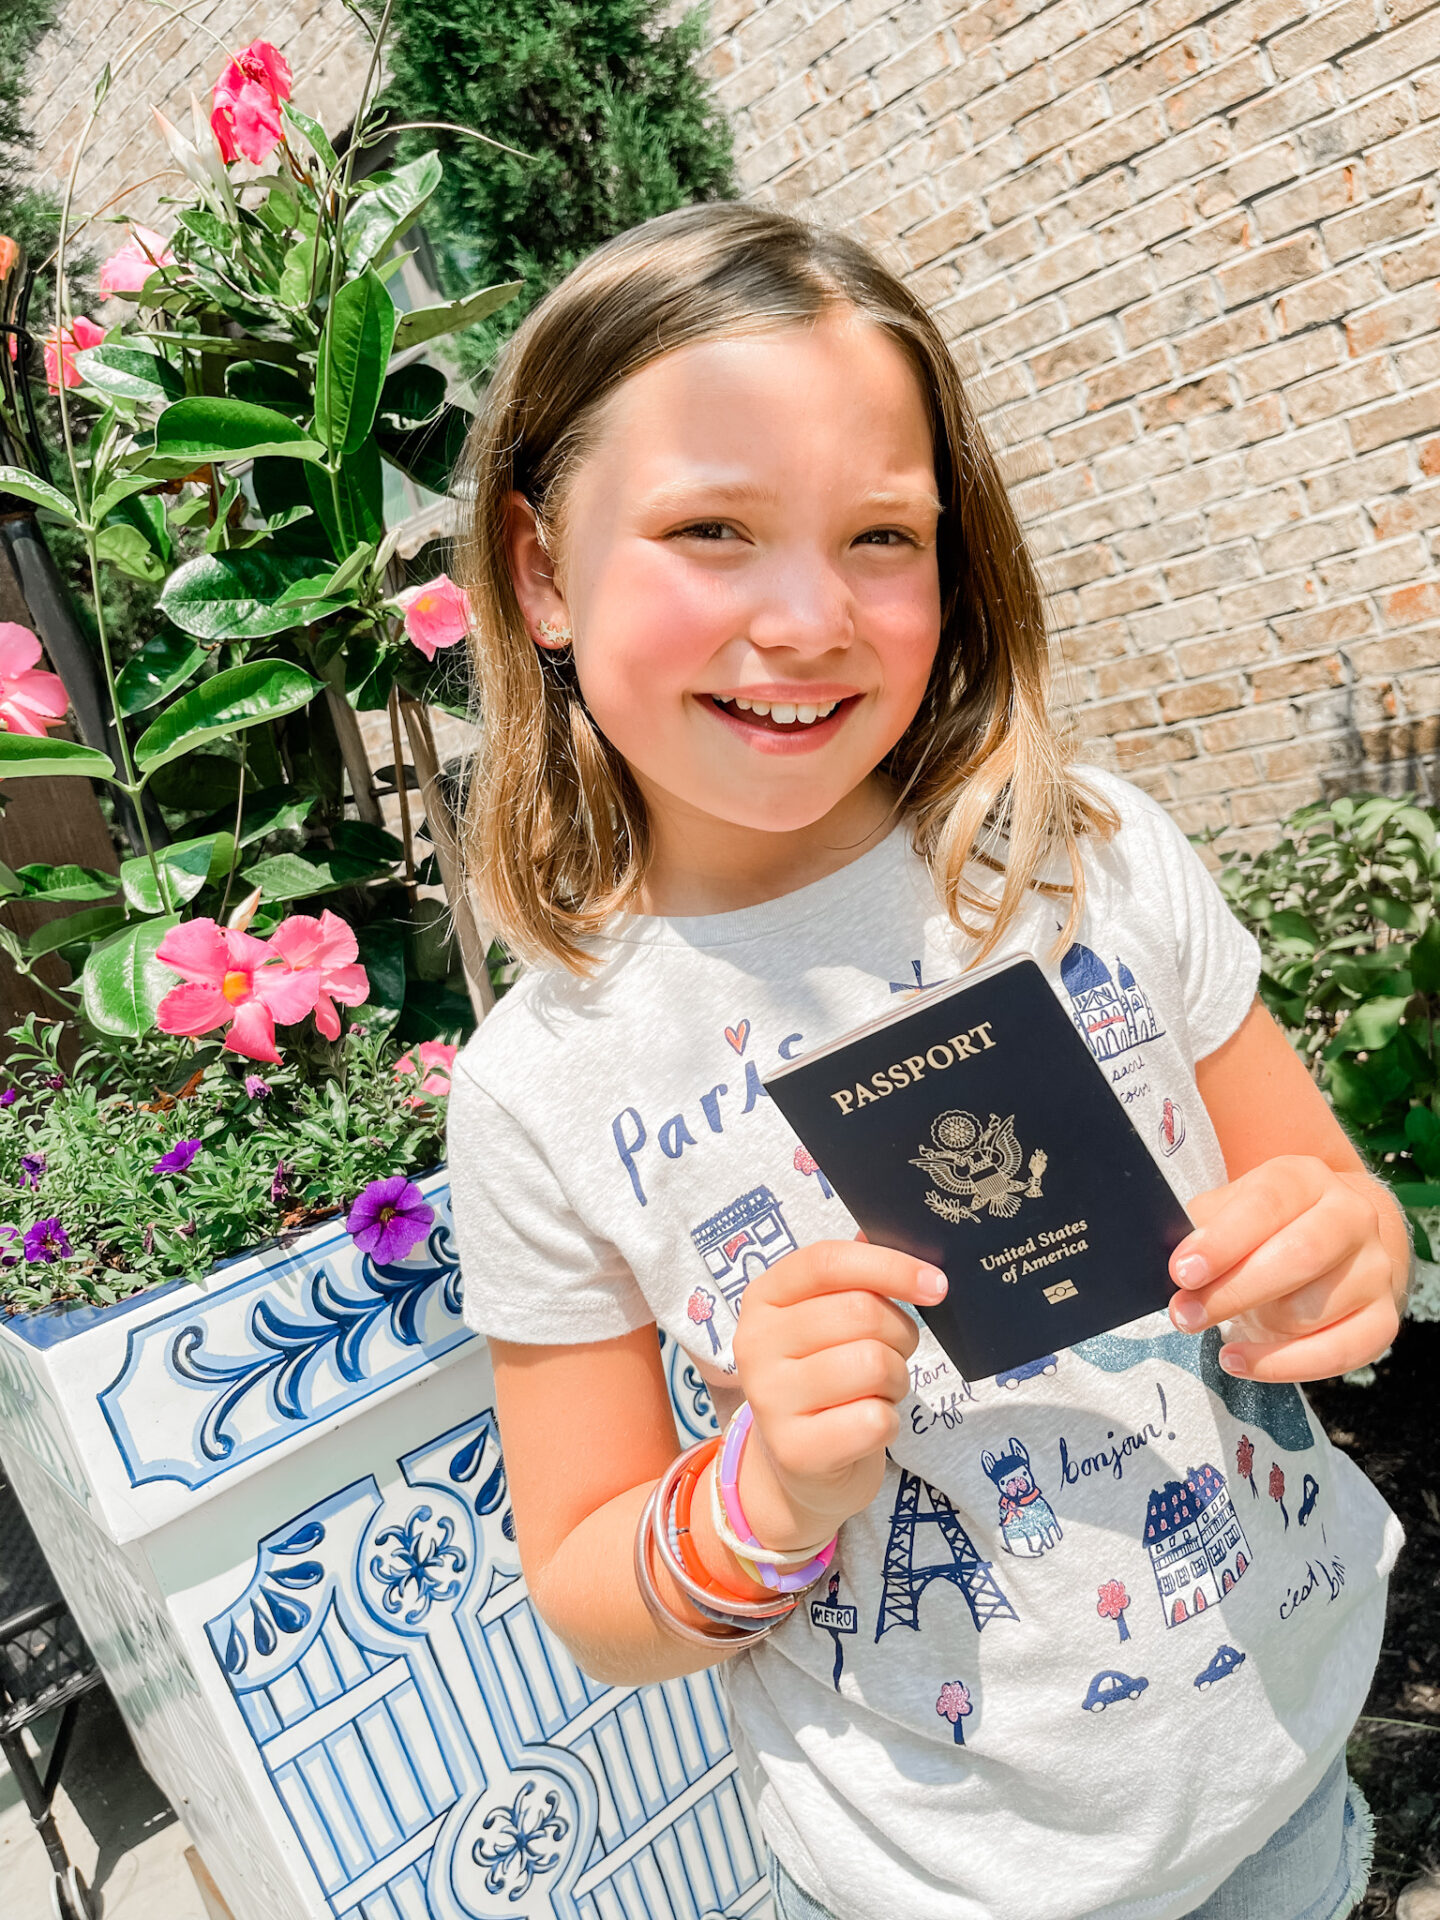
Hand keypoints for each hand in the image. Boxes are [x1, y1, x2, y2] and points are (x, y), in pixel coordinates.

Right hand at [729, 1238, 942, 1552]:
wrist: (798, 1466)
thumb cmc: (825, 1377)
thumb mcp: (826, 1320)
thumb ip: (855, 1280)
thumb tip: (905, 1237)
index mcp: (764, 1298)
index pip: (827, 1261)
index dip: (889, 1266)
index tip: (935, 1284)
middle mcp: (754, 1343)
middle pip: (860, 1312)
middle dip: (900, 1333)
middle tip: (896, 1353)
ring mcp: (769, 1398)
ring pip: (873, 1364)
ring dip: (896, 1379)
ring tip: (879, 1391)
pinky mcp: (794, 1450)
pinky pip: (875, 1420)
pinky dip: (888, 1423)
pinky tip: (865, 1426)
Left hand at [1168, 1155, 1408, 1381]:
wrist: (1331, 1238)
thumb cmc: (1262, 1225)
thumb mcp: (1228, 1209)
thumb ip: (1203, 1228)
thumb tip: (1181, 1264)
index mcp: (1306, 1178)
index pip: (1266, 1204)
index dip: (1223, 1241)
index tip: (1183, 1272)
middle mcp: (1351, 1216)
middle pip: (1299, 1256)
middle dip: (1234, 1291)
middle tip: (1186, 1314)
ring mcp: (1375, 1268)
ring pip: (1311, 1309)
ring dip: (1256, 1325)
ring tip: (1219, 1323)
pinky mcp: (1383, 1318)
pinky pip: (1337, 1353)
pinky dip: (1282, 1366)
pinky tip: (1240, 1361)